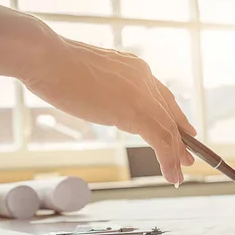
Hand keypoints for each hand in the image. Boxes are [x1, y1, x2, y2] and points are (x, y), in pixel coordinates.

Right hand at [20, 34, 195, 185]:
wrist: (47, 59)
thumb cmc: (55, 67)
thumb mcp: (89, 79)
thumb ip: (104, 90)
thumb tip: (103, 103)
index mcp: (134, 68)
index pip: (162, 96)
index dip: (175, 116)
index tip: (184, 131)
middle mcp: (144, 78)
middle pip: (170, 114)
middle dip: (180, 140)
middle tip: (187, 160)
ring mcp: (142, 93)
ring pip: (168, 130)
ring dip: (175, 156)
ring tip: (178, 176)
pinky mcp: (135, 110)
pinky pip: (160, 140)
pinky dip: (168, 160)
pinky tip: (170, 175)